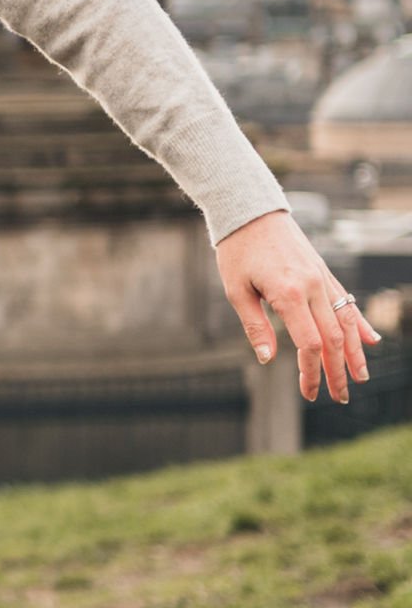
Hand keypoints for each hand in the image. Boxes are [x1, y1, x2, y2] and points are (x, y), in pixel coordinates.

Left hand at [216, 209, 376, 405]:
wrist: (250, 210)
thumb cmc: (237, 250)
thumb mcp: (236, 290)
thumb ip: (255, 326)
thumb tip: (267, 359)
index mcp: (288, 293)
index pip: (309, 344)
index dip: (311, 372)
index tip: (308, 393)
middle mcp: (312, 286)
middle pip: (333, 337)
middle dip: (338, 371)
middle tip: (340, 397)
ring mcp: (322, 278)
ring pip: (346, 321)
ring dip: (355, 352)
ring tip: (361, 377)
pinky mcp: (323, 272)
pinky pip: (346, 301)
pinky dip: (359, 322)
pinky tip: (370, 341)